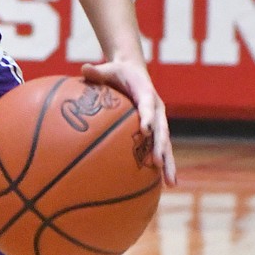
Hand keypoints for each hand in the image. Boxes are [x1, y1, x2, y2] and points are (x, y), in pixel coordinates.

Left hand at [79, 57, 176, 185]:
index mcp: (146, 93)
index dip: (146, 117)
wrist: (134, 73)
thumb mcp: (108, 69)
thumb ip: (97, 72)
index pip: (147, 105)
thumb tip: (83, 68)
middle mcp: (156, 109)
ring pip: (165, 145)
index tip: (144, 129)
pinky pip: (160, 150)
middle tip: (157, 162)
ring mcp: (158, 122)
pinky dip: (163, 167)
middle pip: (161, 130)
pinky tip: (163, 186)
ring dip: (168, 164)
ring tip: (171, 183)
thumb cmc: (117, 72)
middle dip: (160, 147)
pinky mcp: (156, 132)